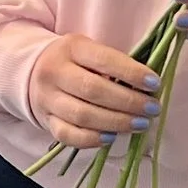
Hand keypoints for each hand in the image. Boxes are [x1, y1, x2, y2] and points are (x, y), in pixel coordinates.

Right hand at [27, 32, 161, 147]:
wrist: (32, 72)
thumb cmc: (74, 61)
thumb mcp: (89, 50)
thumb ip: (113, 64)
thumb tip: (148, 86)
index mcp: (71, 48)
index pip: (104, 60)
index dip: (131, 73)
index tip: (154, 84)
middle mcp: (55, 72)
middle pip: (93, 90)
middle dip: (128, 102)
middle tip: (152, 109)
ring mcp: (48, 99)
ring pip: (82, 116)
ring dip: (116, 122)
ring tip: (141, 124)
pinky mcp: (46, 121)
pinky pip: (69, 135)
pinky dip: (92, 139)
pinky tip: (112, 137)